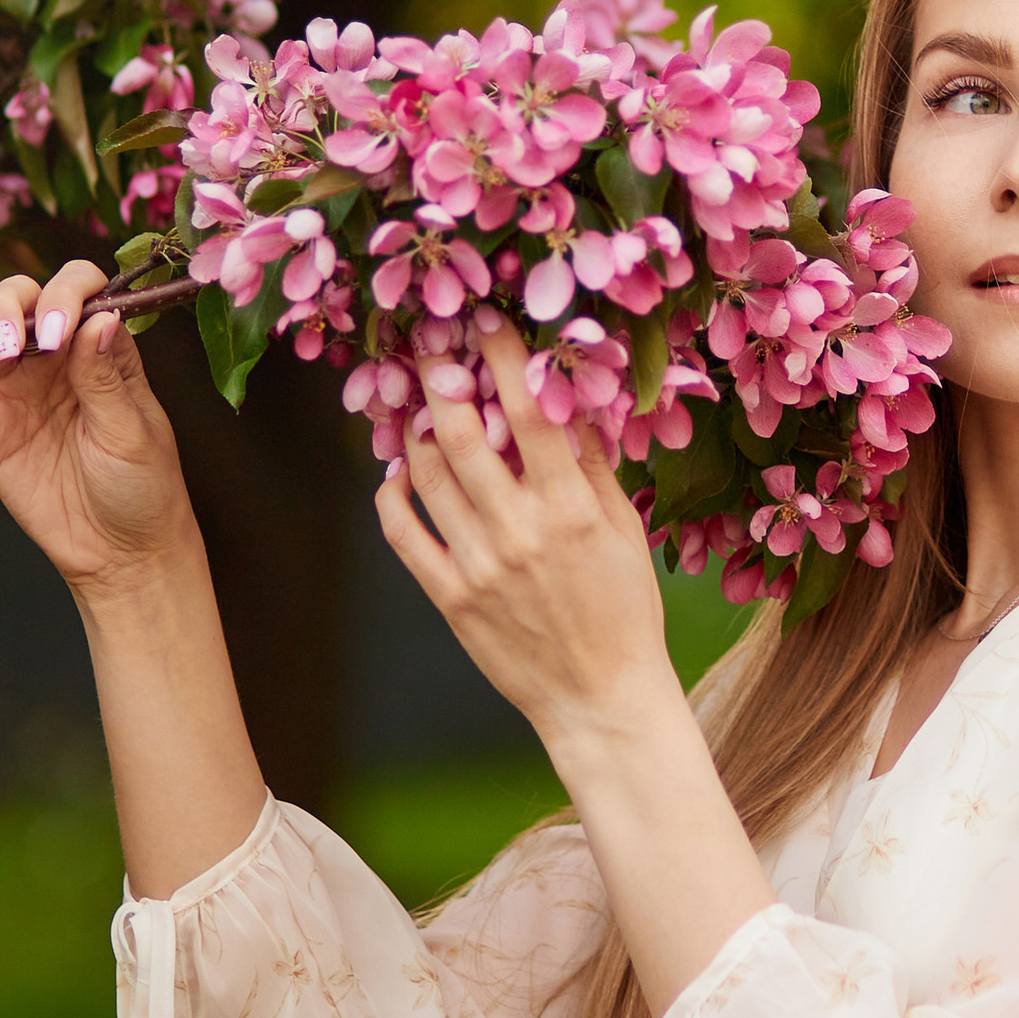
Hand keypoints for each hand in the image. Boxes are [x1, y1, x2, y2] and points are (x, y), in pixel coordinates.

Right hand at [0, 260, 194, 596]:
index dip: (64, 297)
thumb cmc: (143, 487)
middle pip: (22, 303)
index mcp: (102, 349)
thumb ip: (105, 377)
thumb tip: (99, 317)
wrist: (119, 553)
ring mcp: (20, 391)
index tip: (56, 332)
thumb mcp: (131, 432)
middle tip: (8, 346)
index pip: (80, 293)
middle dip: (5, 307)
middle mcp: (58, 359)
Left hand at [376, 321, 677, 755]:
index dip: (503, 357)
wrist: (600, 698)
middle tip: (430, 349)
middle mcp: (519, 529)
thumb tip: (571, 398)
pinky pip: (403, 532)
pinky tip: (399, 473)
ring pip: (427, 473)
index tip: (487, 320)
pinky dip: (393, 493)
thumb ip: (596, 464)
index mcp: (571, 507)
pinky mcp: (450, 597)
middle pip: (461, 432)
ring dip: (415, 429)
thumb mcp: (625, 530)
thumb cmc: (625, 612)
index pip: (527, 412)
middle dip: (440, 379)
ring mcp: (479, 564)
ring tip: (417, 406)